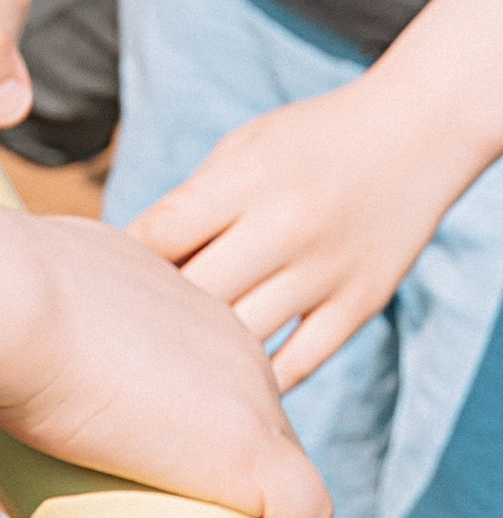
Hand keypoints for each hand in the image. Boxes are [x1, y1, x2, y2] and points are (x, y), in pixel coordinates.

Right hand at [0, 216, 330, 517]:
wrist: (13, 302)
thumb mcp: (24, 285)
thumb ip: (22, 309)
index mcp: (184, 306)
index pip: (213, 378)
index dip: (191, 427)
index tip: (157, 463)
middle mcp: (234, 347)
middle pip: (255, 427)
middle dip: (227, 480)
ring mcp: (253, 401)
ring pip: (285, 474)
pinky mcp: (255, 456)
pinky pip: (307, 517)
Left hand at [132, 70, 485, 391]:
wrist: (413, 135)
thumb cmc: (308, 141)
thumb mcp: (242, 148)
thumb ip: (194, 202)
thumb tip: (132, 264)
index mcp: (246, 181)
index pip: (162, 233)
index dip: (124, 262)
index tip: (105, 281)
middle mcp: (286, 228)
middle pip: (197, 293)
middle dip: (156, 313)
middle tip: (131, 329)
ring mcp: (326, 271)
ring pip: (243, 339)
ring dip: (205, 352)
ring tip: (174, 361)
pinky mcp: (360, 304)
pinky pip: (299, 362)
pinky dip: (261, 378)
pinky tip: (231, 383)